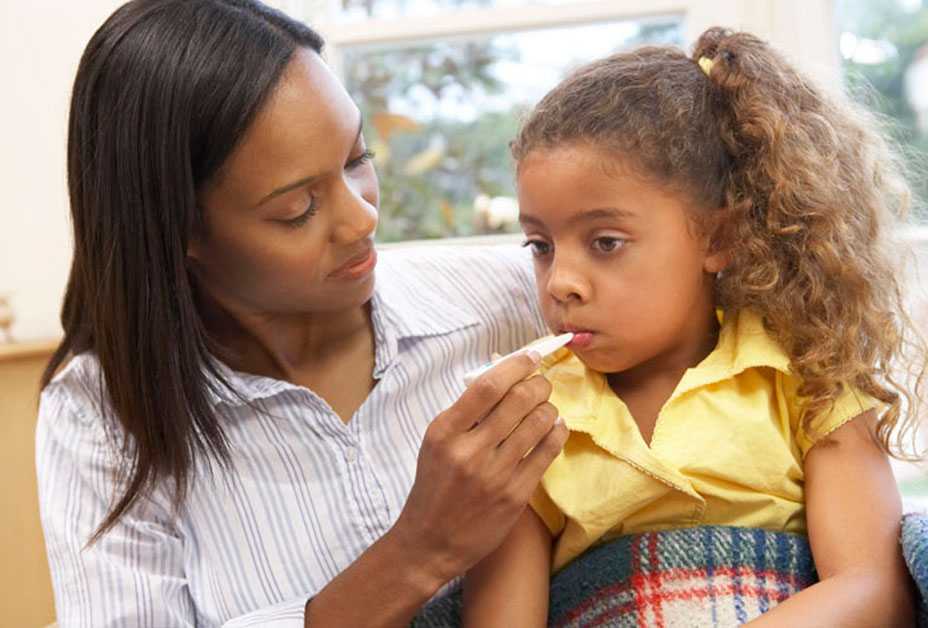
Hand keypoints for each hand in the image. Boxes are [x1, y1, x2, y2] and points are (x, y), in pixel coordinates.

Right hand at [390, 350, 567, 585]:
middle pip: (519, 400)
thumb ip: (466, 414)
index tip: (530, 356)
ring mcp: (495, 474)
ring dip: (548, 407)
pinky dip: (556, 432)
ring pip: (538, 423)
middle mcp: (470, 450)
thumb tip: (503, 379)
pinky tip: (555, 426)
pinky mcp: (516, 494)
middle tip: (542, 383)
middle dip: (538, 384)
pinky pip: (547, 452)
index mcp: (445, 431)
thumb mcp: (436, 444)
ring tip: (546, 406)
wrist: (430, 543)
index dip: (516, 365)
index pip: (488, 386)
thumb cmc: (433, 487)